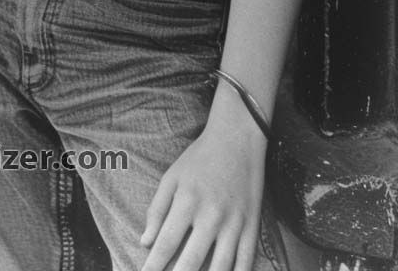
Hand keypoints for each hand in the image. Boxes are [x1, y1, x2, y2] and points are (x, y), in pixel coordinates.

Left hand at [140, 97, 266, 270]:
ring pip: (219, 268)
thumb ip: (157, 209)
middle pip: (191, 262)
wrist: (237, 139)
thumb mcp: (171, 177)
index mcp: (187, 201)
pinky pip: (245, 262)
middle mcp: (211, 215)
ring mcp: (234, 223)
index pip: (166, 244)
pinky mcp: (252, 226)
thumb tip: (145, 242)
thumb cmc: (199, 158)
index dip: (154, 267)